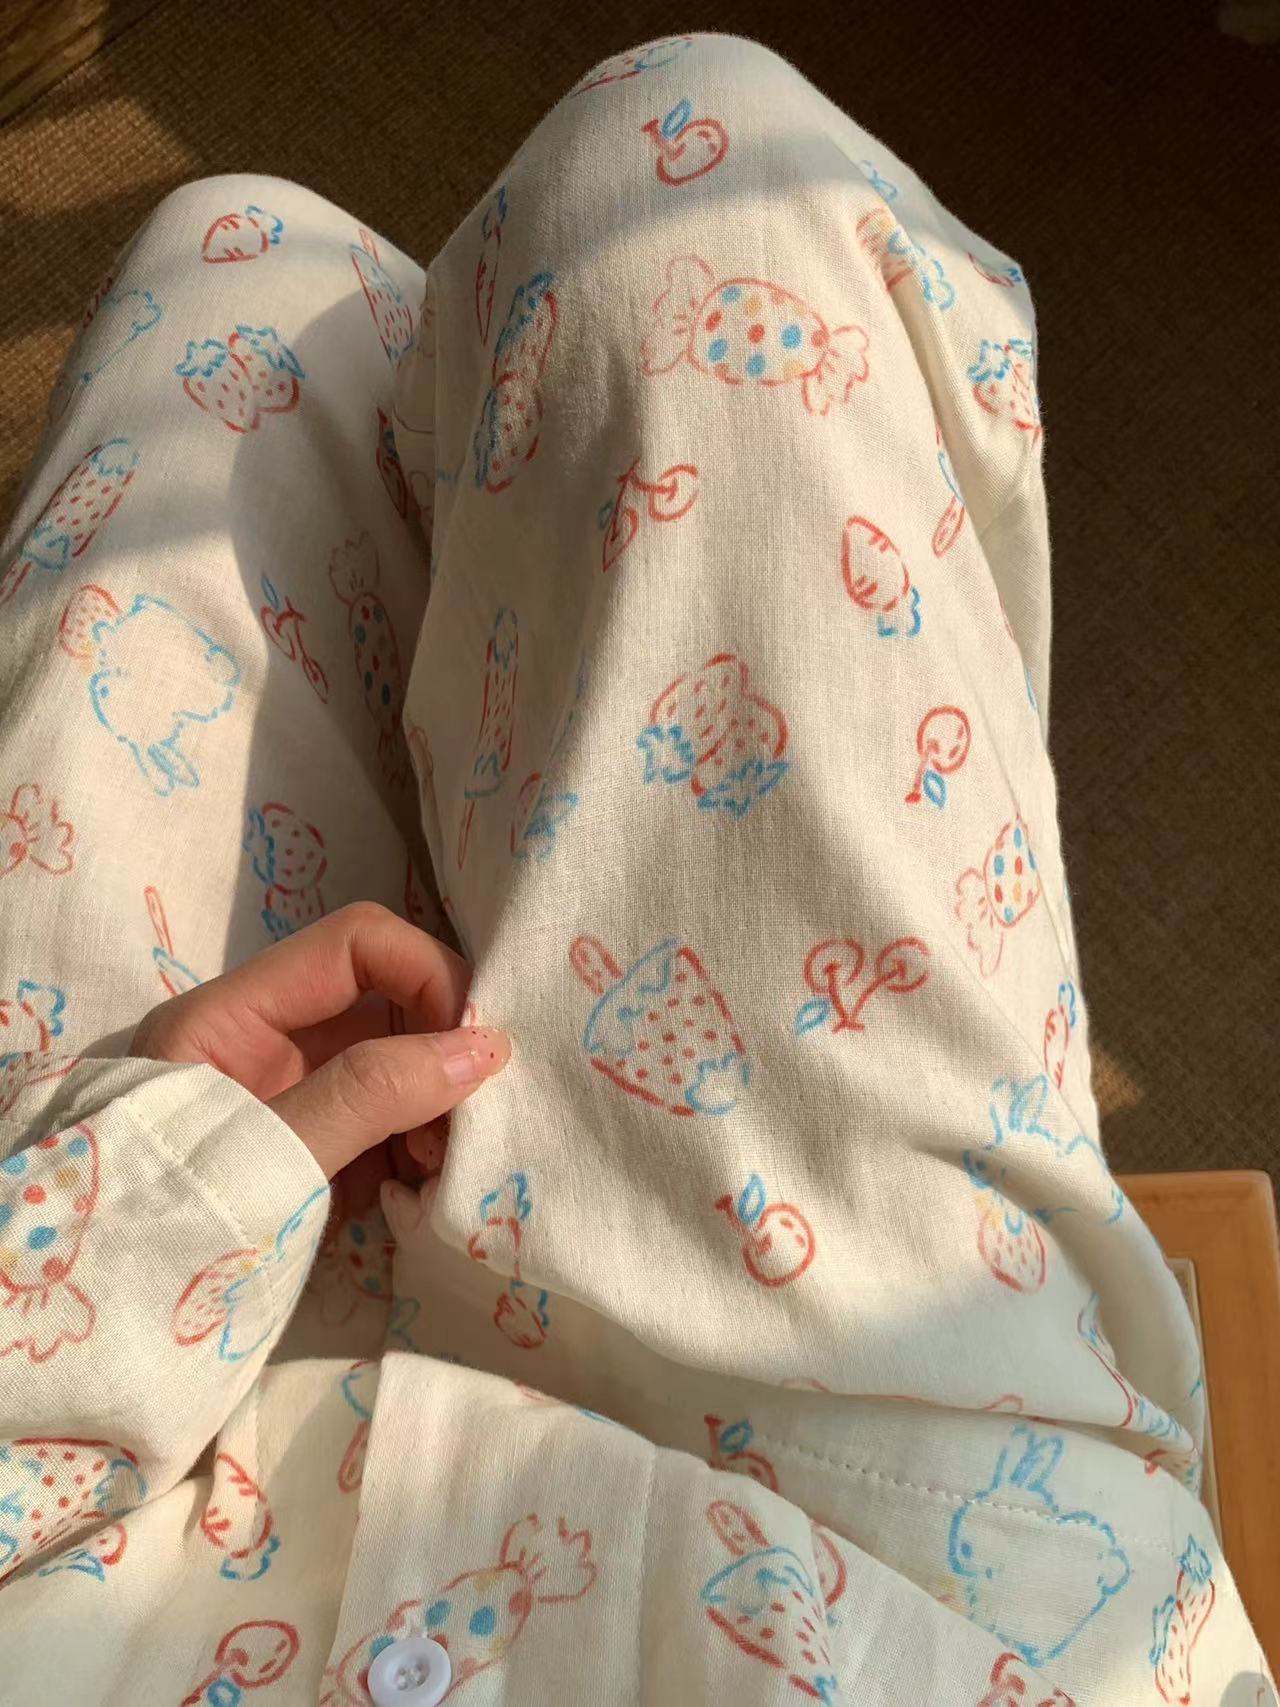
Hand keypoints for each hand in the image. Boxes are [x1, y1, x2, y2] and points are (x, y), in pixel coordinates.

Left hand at [129, 903, 509, 1208]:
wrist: (109, 1342)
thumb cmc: (165, 1231)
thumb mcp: (267, 1157)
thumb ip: (368, 1096)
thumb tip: (483, 1050)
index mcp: (231, 1017)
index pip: (356, 945)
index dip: (427, 975)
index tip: (472, 1048)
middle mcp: (261, 1046)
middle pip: (383, 1003)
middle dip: (439, 1049)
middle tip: (466, 1121)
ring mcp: (286, 1103)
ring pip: (393, 1067)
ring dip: (435, 1105)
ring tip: (439, 1168)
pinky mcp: (306, 1158)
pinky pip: (383, 1127)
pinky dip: (416, 1150)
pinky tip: (418, 1193)